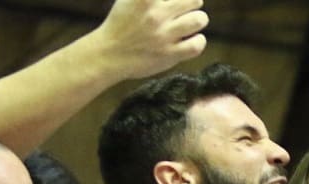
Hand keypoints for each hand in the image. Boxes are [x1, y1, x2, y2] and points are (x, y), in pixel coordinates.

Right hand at [92, 0, 208, 80]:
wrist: (109, 53)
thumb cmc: (121, 22)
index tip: (171, 3)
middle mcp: (156, 15)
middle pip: (193, 0)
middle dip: (192, 3)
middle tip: (184, 8)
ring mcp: (164, 35)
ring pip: (199, 20)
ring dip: (198, 19)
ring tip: (191, 22)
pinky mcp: (169, 54)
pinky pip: (197, 45)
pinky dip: (199, 41)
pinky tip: (192, 39)